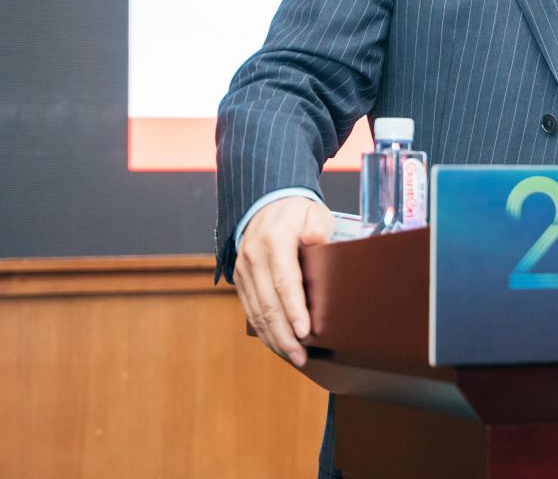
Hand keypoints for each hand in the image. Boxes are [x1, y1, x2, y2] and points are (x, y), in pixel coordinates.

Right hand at [233, 195, 333, 366]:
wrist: (266, 201)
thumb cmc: (298, 211)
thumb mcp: (314, 212)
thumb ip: (317, 227)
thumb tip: (315, 241)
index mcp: (274, 241)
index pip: (285, 281)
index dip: (294, 309)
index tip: (305, 332)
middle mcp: (254, 257)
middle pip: (268, 304)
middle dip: (284, 334)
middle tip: (301, 356)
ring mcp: (243, 269)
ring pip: (256, 311)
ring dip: (273, 337)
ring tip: (293, 356)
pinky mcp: (239, 278)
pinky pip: (249, 308)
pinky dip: (262, 329)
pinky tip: (276, 343)